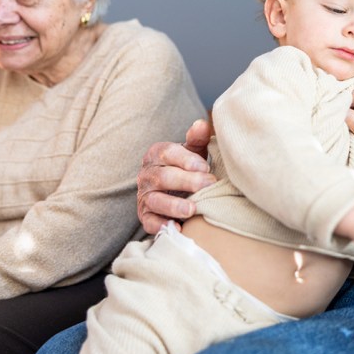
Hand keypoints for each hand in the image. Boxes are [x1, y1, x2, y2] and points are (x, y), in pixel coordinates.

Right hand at [136, 119, 217, 233]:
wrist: (176, 191)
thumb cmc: (187, 168)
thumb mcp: (193, 151)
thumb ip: (197, 138)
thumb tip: (202, 125)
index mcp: (156, 154)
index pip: (167, 153)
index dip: (186, 159)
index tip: (205, 167)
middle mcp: (146, 174)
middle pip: (162, 176)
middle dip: (186, 181)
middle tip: (209, 185)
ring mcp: (144, 196)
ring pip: (154, 200)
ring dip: (174, 205)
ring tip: (193, 209)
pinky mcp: (145, 217)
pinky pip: (149, 222)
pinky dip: (162, 225)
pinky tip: (177, 228)